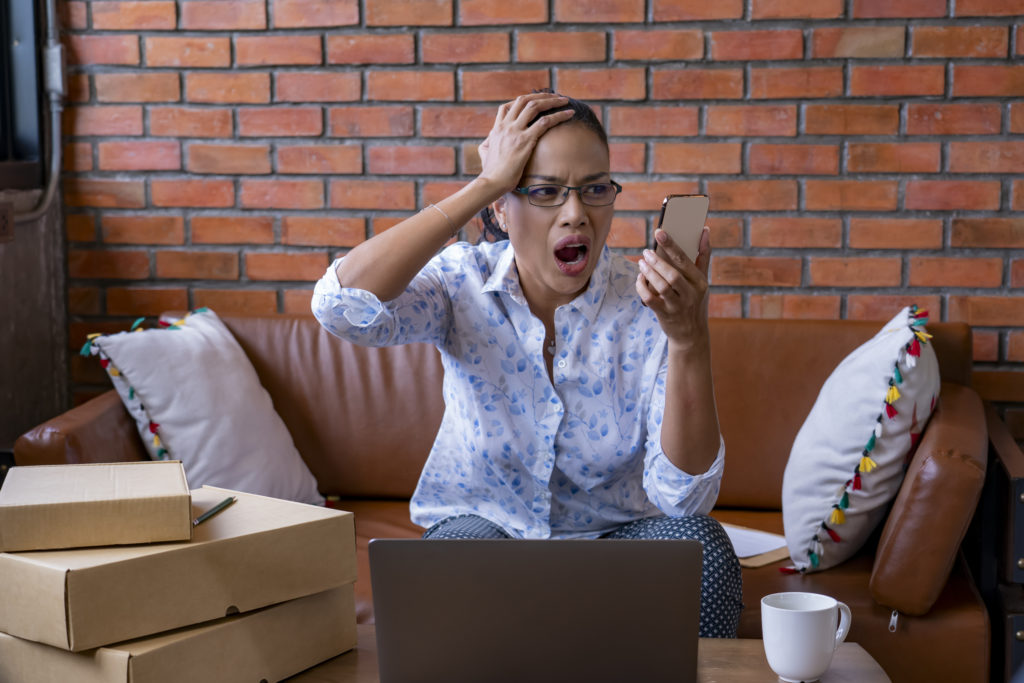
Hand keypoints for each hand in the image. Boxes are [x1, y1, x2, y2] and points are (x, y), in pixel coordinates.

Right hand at [477, 93, 574, 194]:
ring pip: (535, 106)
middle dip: (541, 95)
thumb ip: (487, 144)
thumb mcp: (485, 153)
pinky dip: (559, 115)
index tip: (536, 101)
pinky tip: (570, 113)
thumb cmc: (491, 173)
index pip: (507, 106)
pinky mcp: (525, 140)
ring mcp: (515, 131)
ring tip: (565, 100)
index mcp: (497, 129)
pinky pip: (545, 122)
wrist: (491, 182)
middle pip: (524, 100)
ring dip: (552, 101)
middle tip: (555, 96)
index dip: (523, 100)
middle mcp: (506, 126)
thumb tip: (488, 142)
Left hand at [636, 227, 711, 347]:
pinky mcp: (665, 315)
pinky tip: (640, 278)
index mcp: (700, 283)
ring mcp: (677, 306)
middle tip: (646, 252)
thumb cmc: (695, 301)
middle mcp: (691, 294)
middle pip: (672, 275)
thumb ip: (703, 256)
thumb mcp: (702, 281)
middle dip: (657, 261)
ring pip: (661, 286)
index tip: (659, 232)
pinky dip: (642, 287)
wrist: (691, 334)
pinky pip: (649, 298)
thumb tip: (705, 230)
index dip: (671, 245)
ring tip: (641, 262)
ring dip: (649, 273)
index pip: (685, 260)